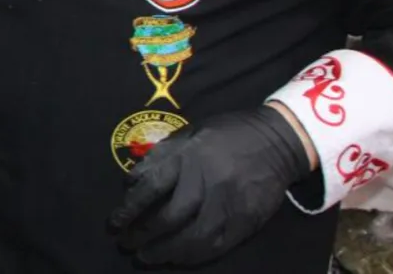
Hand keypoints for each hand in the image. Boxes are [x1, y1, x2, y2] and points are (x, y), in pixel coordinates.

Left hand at [108, 105, 311, 266]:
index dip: (129, 208)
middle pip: (168, 217)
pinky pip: (215, 246)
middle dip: (142, 234)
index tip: (114, 222)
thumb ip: (160, 156)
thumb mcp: (189, 134)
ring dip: (164, 252)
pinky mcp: (245, 221)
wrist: (277, 141)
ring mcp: (228, 204)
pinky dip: (192, 256)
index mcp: (188, 156)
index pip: (151, 187)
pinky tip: (176, 258)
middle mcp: (206, 181)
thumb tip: (130, 181)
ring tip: (145, 257)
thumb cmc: (225, 134)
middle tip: (125, 243)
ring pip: (191, 238)